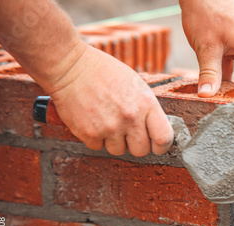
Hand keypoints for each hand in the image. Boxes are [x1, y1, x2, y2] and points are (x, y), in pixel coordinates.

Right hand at [47, 45, 173, 155]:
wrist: (70, 67)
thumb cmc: (104, 72)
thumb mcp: (136, 85)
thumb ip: (147, 109)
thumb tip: (155, 131)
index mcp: (145, 104)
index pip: (163, 138)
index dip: (162, 146)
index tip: (157, 146)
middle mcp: (130, 118)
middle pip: (141, 151)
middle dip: (135, 144)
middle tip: (127, 132)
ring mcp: (109, 127)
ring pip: (118, 150)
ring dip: (114, 141)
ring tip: (107, 120)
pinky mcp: (89, 133)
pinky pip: (98, 147)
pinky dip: (95, 138)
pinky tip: (93, 120)